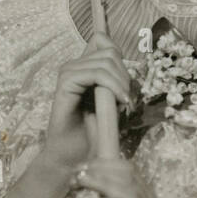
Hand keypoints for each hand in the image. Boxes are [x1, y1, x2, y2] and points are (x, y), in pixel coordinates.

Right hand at [43, 34, 132, 172]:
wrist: (72, 156)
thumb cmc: (91, 133)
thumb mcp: (111, 103)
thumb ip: (116, 83)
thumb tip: (131, 71)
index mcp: (83, 68)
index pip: (103, 41)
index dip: (119, 57)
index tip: (125, 85)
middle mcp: (74, 66)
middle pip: (110, 51)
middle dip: (126, 75)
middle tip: (128, 101)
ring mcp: (68, 72)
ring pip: (106, 61)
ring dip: (122, 82)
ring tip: (124, 104)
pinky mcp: (65, 83)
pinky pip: (96, 73)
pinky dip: (113, 86)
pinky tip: (120, 102)